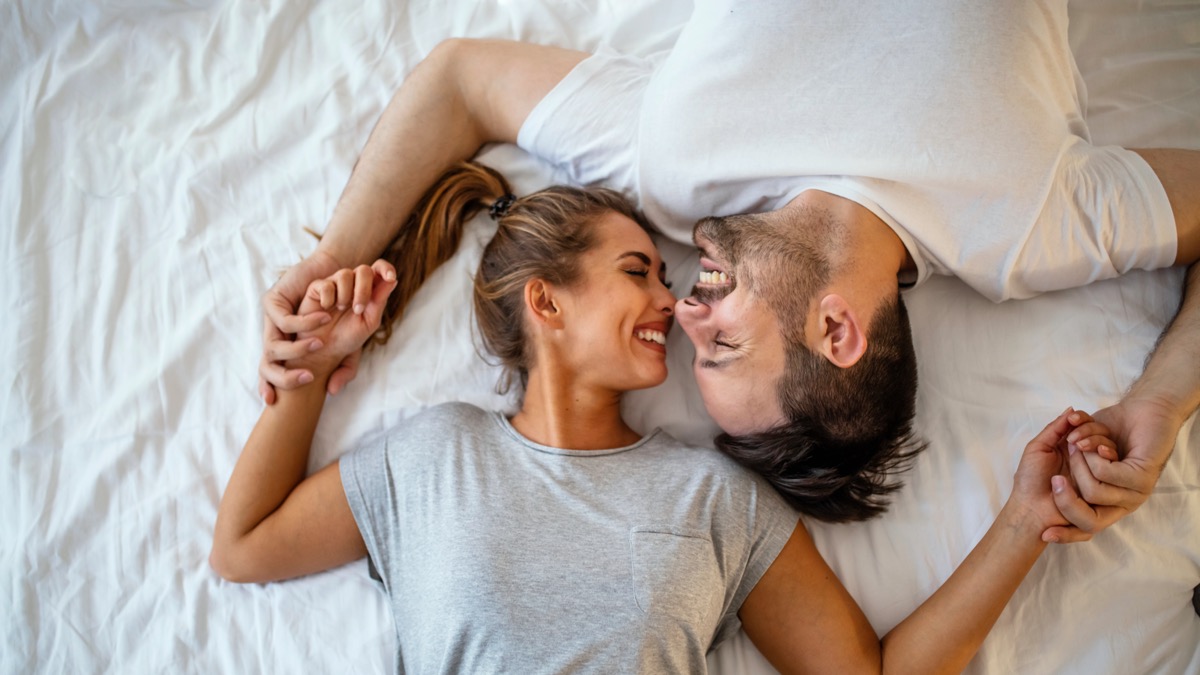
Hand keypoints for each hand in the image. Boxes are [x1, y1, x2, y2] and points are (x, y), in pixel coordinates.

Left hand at [259, 250, 340, 403]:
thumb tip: (332, 392)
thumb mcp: (347, 346)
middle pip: (265, 366)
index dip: (267, 387)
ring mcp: (270, 321)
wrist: (333, 274)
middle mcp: (273, 337)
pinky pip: (284, 321)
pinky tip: (323, 320)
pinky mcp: (272, 302)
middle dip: (283, 377)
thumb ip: (344, 368)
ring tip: (319, 343)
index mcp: (284, 351)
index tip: (273, 401)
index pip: (268, 375)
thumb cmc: (341, 313)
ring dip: (297, 349)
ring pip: (272, 346)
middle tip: (308, 376)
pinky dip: (303, 324)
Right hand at [287, 260, 397, 378]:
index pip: (379, 269)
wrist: (326, 350)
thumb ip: (380, 301)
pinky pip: (326, 284)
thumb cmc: (349, 336)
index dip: (386, 268)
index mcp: (368, 289)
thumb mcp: (369, 321)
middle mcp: (351, 283)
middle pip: (363, 270)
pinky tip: (326, 309)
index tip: (390, 277)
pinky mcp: (317, 288)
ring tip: (340, 310)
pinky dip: (328, 298)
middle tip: (358, 310)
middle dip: (364, 290)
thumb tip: (393, 280)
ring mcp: (334, 284)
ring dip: (345, 295)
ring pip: (344, 274)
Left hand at [1006, 408, 1114, 543]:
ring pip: (1110, 452)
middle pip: (1101, 438)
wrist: (1031, 511)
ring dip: (1097, 446)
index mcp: (1070, 448)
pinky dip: (1106, 461)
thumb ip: (1054, 429)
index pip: (1087, 428)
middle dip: (1092, 434)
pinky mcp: (1105, 487)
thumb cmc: (1029, 480)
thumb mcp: (1038, 448)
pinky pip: (1113, 471)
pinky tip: (1097, 456)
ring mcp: (1097, 473)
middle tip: (1076, 440)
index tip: (1075, 419)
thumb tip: (1071, 410)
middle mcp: (1086, 459)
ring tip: (1078, 449)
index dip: (1084, 422)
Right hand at [1042, 396, 1183, 540]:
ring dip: (1079, 464)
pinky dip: (1095, 456)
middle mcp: (1125, 503)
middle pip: (1088, 521)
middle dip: (1065, 498)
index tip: (1045, 535)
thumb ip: (1072, 466)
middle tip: (1058, 470)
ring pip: (1092, 492)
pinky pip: (1105, 474)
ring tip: (1078, 444)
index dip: (1065, 536)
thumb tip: (1052, 489)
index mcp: (1110, 501)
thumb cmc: (1114, 429)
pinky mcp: (1142, 479)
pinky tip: (1098, 444)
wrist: (1146, 410)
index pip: (1086, 530)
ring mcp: (1136, 493)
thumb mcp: (1084, 450)